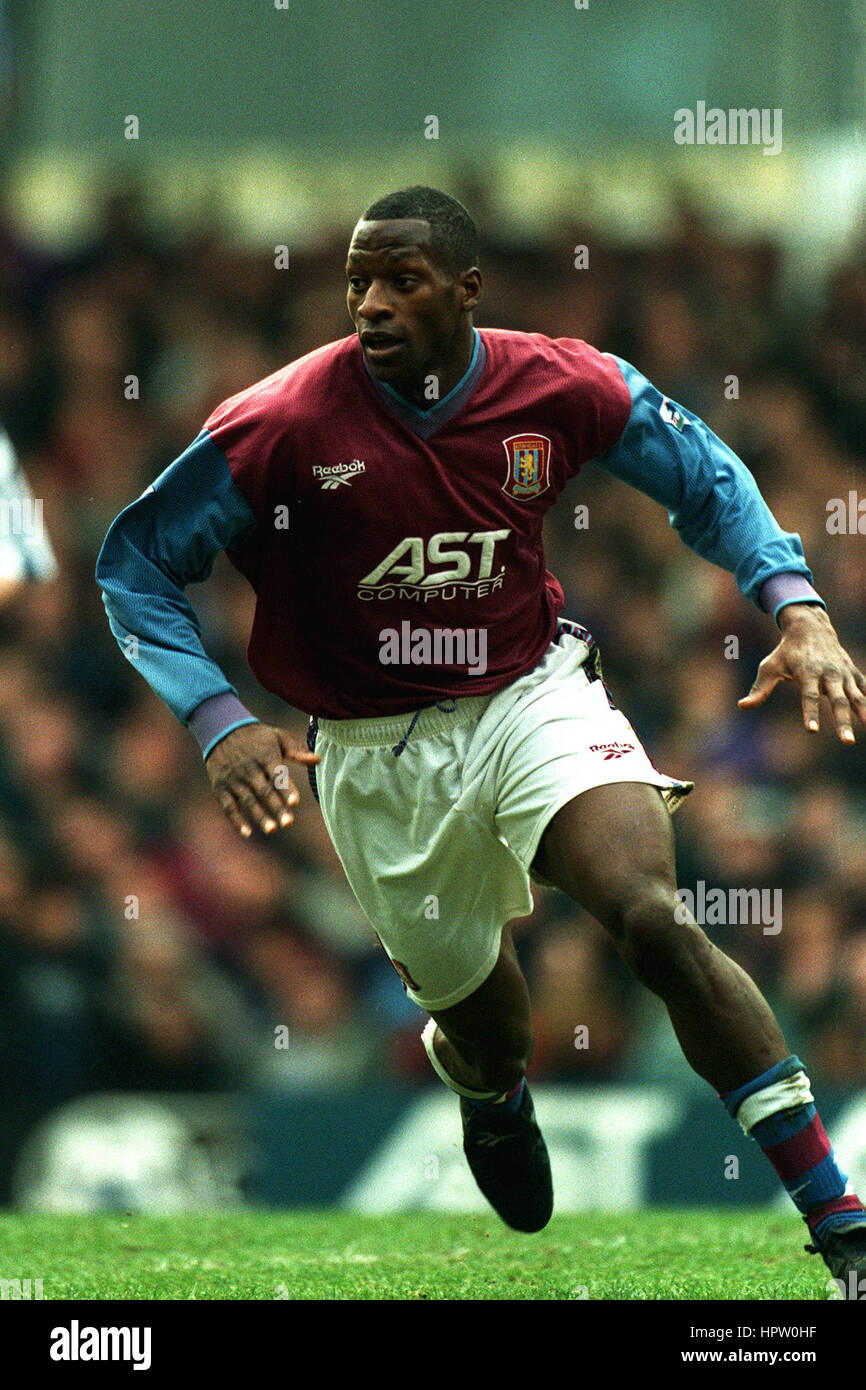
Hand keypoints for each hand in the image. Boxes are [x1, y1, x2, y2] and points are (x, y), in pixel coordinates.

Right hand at [204, 723, 319, 837]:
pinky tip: (247, 833)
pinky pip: (228, 806)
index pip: (277, 775)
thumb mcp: (277, 737)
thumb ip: (297, 751)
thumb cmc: (256, 736)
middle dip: (276, 808)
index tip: (295, 803)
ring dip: (259, 816)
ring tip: (272, 830)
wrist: (221, 729)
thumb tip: (318, 760)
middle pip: (264, 791)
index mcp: (265, 757)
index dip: (286, 789)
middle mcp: (249, 769)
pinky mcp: (220, 788)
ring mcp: (234, 779)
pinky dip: (236, 820)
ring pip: (248, 801)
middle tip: (289, 823)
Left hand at [738, 604, 865, 742]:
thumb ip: (759, 689)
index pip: (809, 697)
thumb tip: (742, 706)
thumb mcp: (769, 667)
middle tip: (847, 742)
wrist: (811, 627)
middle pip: (838, 700)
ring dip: (863, 713)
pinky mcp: (852, 672)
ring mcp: (843, 673)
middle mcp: (828, 673)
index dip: (810, 714)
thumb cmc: (786, 651)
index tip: (811, 731)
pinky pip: (864, 688)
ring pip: (856, 696)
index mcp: (807, 672)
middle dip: (843, 722)